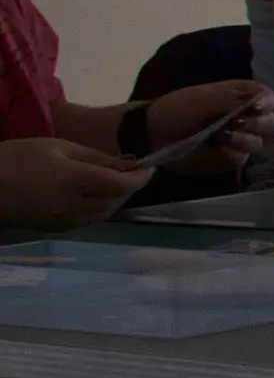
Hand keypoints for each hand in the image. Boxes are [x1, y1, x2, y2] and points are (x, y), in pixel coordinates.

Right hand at [0, 139, 153, 229]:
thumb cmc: (18, 158)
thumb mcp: (58, 147)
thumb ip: (96, 158)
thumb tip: (129, 163)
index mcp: (75, 181)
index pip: (121, 184)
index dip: (141, 177)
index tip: (151, 167)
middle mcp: (73, 206)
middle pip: (116, 201)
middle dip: (130, 188)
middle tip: (133, 171)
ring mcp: (64, 221)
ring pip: (105, 214)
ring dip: (117, 199)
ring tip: (116, 181)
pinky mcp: (56, 229)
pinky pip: (89, 220)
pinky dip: (101, 208)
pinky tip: (96, 195)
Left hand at [141, 80, 273, 172]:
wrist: (152, 136)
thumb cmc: (176, 110)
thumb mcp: (201, 98)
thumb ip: (232, 98)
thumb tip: (261, 100)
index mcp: (238, 96)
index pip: (266, 97)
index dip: (267, 102)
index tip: (257, 107)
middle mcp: (243, 117)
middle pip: (268, 121)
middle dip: (255, 123)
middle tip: (235, 123)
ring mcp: (237, 140)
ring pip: (258, 142)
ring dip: (242, 138)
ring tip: (220, 136)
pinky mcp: (228, 158)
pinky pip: (242, 158)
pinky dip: (231, 152)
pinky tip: (216, 147)